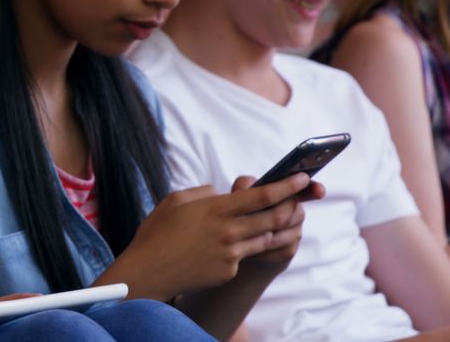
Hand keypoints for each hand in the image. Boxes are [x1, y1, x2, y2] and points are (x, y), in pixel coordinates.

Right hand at [115, 173, 312, 298]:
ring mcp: (231, 254)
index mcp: (216, 209)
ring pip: (266, 239)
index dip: (287, 186)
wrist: (148, 272)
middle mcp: (229, 232)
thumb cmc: (157, 233)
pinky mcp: (228, 271)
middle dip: (292, 206)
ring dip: (274, 228)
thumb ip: (204, 193)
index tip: (302, 177)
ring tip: (275, 220)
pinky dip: (244, 247)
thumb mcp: (175, 200)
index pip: (262, 195)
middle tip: (298, 199)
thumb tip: (220, 194)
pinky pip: (244, 255)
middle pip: (274, 218)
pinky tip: (228, 246)